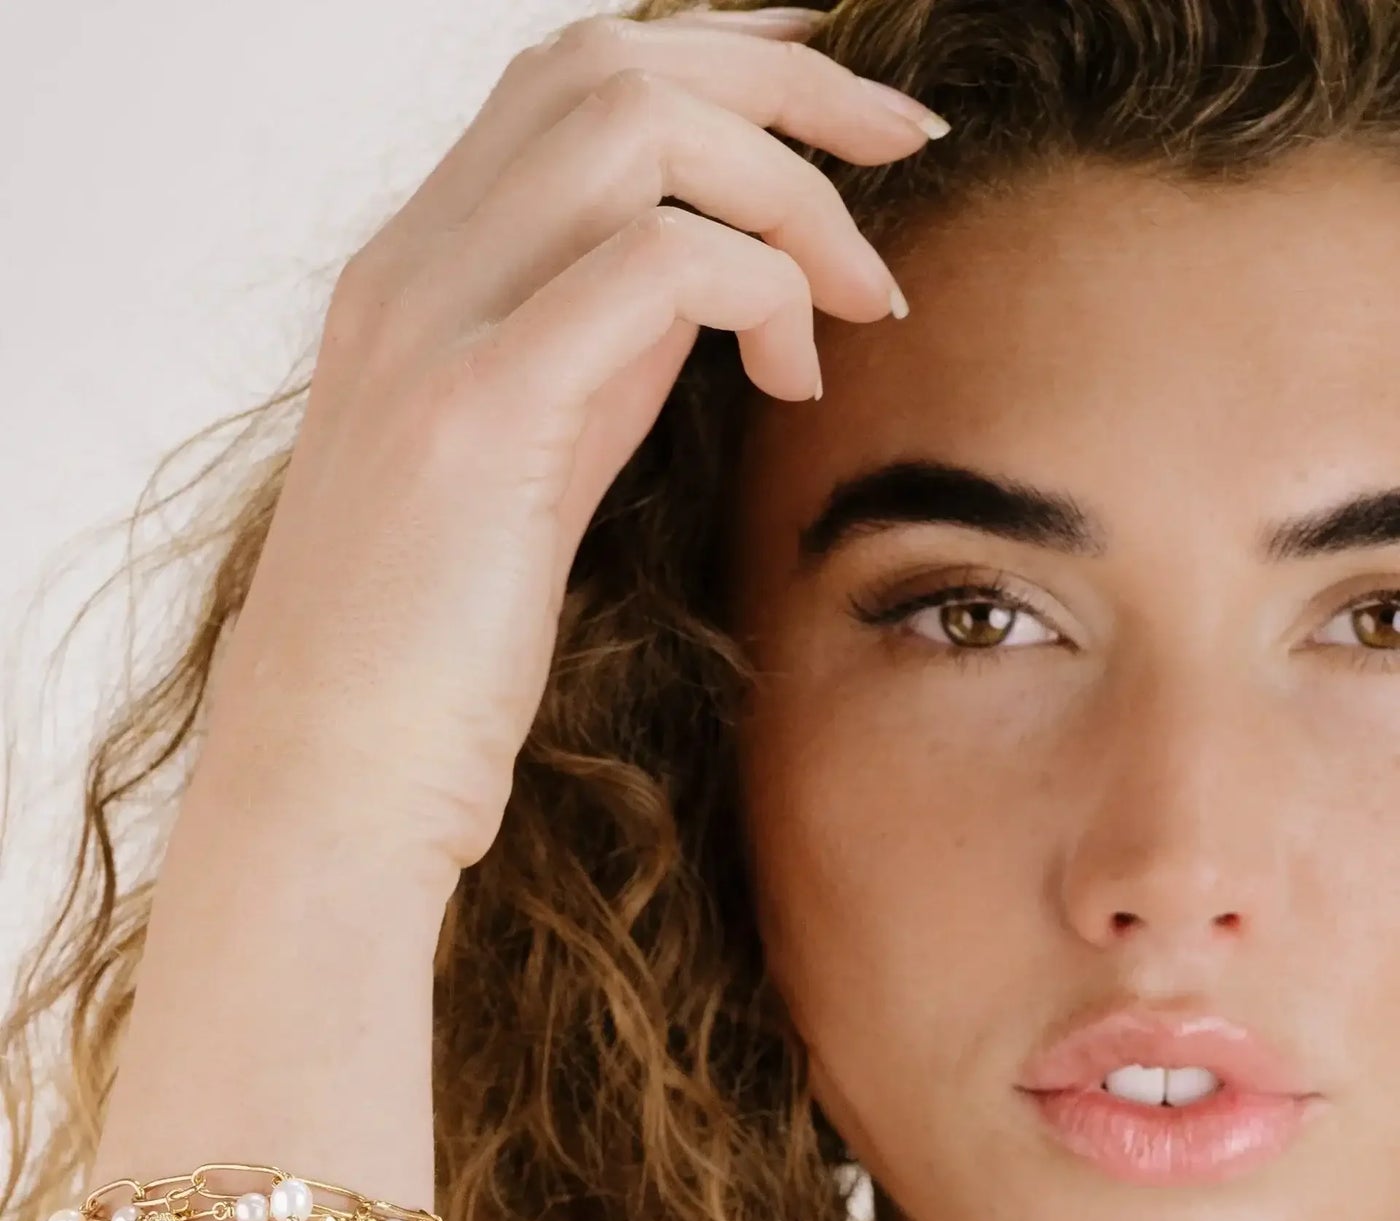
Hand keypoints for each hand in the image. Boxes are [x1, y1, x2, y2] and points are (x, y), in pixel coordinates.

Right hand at [197, 4, 939, 898]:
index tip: (838, 108)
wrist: (332, 778)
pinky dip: (761, 291)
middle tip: (908, 144)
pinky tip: (791, 382)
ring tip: (860, 297)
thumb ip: (600, 351)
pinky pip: (657, 263)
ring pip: (636, 129)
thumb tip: (723, 277)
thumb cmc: (437, 652)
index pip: (568, 77)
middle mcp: (407, 269)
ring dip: (787, 190)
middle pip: (609, 61)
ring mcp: (430, 330)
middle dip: (786, 80)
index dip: (722, 55)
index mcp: (414, 274)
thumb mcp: (529, 467)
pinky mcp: (475, 416)